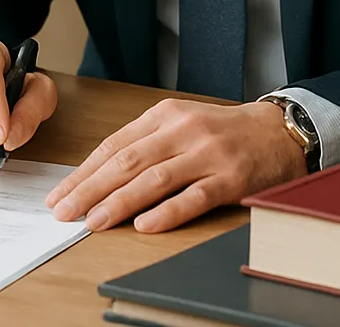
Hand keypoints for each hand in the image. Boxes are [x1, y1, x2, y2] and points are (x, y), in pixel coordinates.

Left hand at [46, 98, 305, 232]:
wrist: (278, 131)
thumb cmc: (222, 131)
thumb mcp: (180, 123)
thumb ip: (145, 143)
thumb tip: (100, 175)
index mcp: (163, 115)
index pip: (114, 145)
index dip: (84, 171)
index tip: (60, 192)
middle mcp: (181, 130)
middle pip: (127, 161)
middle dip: (90, 188)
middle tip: (64, 210)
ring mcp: (206, 154)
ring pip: (153, 179)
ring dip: (119, 202)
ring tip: (93, 220)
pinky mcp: (230, 178)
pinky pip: (193, 197)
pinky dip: (167, 212)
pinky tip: (144, 224)